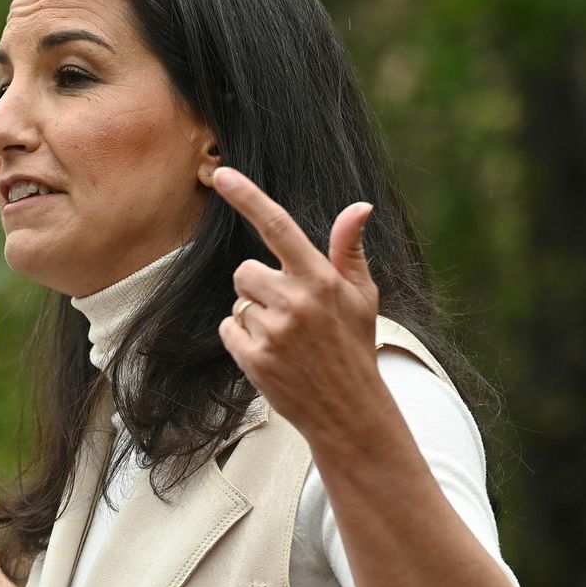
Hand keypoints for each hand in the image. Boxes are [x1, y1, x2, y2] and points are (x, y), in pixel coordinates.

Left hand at [211, 166, 382, 439]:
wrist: (350, 412)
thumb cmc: (354, 347)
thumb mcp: (362, 297)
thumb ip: (349, 251)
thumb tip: (360, 206)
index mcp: (321, 279)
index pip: (278, 227)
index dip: (248, 198)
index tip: (223, 175)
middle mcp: (296, 301)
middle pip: (244, 271)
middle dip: (257, 287)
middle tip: (288, 312)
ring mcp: (274, 331)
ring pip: (237, 302)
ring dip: (253, 316)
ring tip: (286, 339)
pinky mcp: (255, 358)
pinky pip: (228, 329)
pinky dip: (242, 340)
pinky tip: (272, 356)